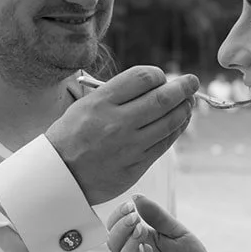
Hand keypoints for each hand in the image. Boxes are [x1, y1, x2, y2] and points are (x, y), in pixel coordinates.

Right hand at [45, 68, 197, 205]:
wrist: (58, 176)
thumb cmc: (71, 136)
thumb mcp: (84, 105)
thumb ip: (116, 94)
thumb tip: (153, 85)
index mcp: (101, 102)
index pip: (143, 78)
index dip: (158, 75)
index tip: (161, 77)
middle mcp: (117, 122)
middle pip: (162, 98)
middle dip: (183, 87)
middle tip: (192, 82)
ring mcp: (129, 145)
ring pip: (169, 121)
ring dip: (184, 109)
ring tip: (189, 102)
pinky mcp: (137, 165)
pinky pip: (165, 143)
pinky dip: (177, 129)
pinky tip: (181, 121)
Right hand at [106, 195, 214, 251]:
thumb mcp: (177, 231)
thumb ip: (158, 217)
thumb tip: (136, 197)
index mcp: (140, 242)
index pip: (115, 230)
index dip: (117, 217)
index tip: (128, 205)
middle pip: (113, 245)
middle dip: (120, 229)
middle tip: (134, 217)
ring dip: (128, 245)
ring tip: (140, 230)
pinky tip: (148, 249)